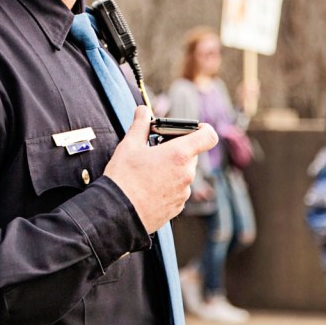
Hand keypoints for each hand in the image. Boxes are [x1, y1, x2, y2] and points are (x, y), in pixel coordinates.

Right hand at [104, 106, 217, 232]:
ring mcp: (183, 193)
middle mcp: (186, 174)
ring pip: (184, 173)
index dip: (203, 130)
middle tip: (157, 150)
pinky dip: (169, 186)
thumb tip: (143, 110)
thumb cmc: (124, 178)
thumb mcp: (129, 145)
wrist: (117, 214)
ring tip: (149, 171)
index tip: (192, 129)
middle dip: (177, 150)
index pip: (208, 136)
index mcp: (179, 154)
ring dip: (172, 169)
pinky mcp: (177, 207)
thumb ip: (140, 125)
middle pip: (192, 154)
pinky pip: (178, 190)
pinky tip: (149, 187)